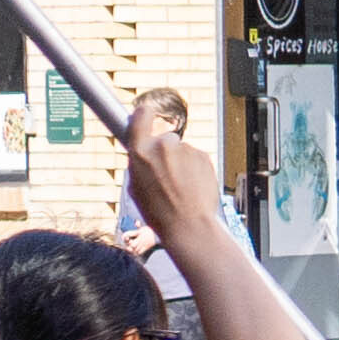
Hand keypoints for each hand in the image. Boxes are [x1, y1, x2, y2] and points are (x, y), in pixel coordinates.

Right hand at [123, 99, 226, 255]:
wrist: (189, 225)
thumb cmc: (160, 213)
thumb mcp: (135, 188)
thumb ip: (138, 164)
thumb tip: (143, 153)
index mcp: (141, 152)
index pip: (141, 115)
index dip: (143, 115)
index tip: (144, 115)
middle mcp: (164, 145)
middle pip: (162, 139)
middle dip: (163, 153)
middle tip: (164, 176)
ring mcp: (186, 149)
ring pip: (180, 151)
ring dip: (179, 164)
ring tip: (179, 187)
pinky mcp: (203, 155)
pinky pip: (194, 158)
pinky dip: (193, 169)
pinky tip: (191, 187)